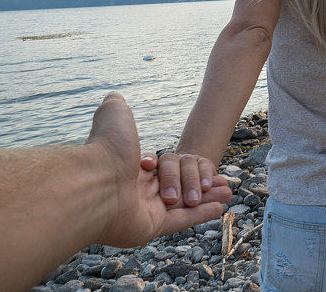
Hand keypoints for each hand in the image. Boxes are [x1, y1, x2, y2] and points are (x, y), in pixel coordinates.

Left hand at [85, 92, 231, 246]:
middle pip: (177, 188)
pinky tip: (220, 206)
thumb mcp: (115, 114)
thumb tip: (115, 97)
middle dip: (201, 184)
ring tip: (228, 190)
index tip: (199, 162)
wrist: (97, 181)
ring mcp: (143, 212)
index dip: (183, 167)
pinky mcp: (150, 228)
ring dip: (207, 197)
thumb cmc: (107, 147)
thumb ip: (118, 107)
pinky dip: (201, 215)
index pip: (163, 169)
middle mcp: (135, 192)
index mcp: (130, 169)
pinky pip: (180, 221)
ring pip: (183, 205)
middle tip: (223, 180)